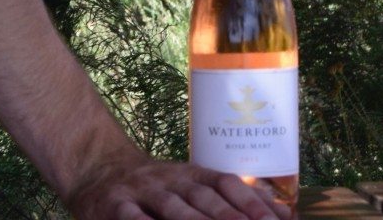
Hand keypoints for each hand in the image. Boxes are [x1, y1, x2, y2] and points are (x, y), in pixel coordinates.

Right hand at [66, 156, 293, 219]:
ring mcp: (141, 192)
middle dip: (231, 218)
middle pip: (203, 198)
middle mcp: (169, 179)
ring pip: (172, 208)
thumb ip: (231, 200)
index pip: (225, 183)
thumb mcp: (190, 186)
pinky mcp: (114, 207)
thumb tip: (287, 215)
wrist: (95, 167)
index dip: (251, 201)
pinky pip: (133, 219)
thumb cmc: (155, 187)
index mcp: (190, 174)